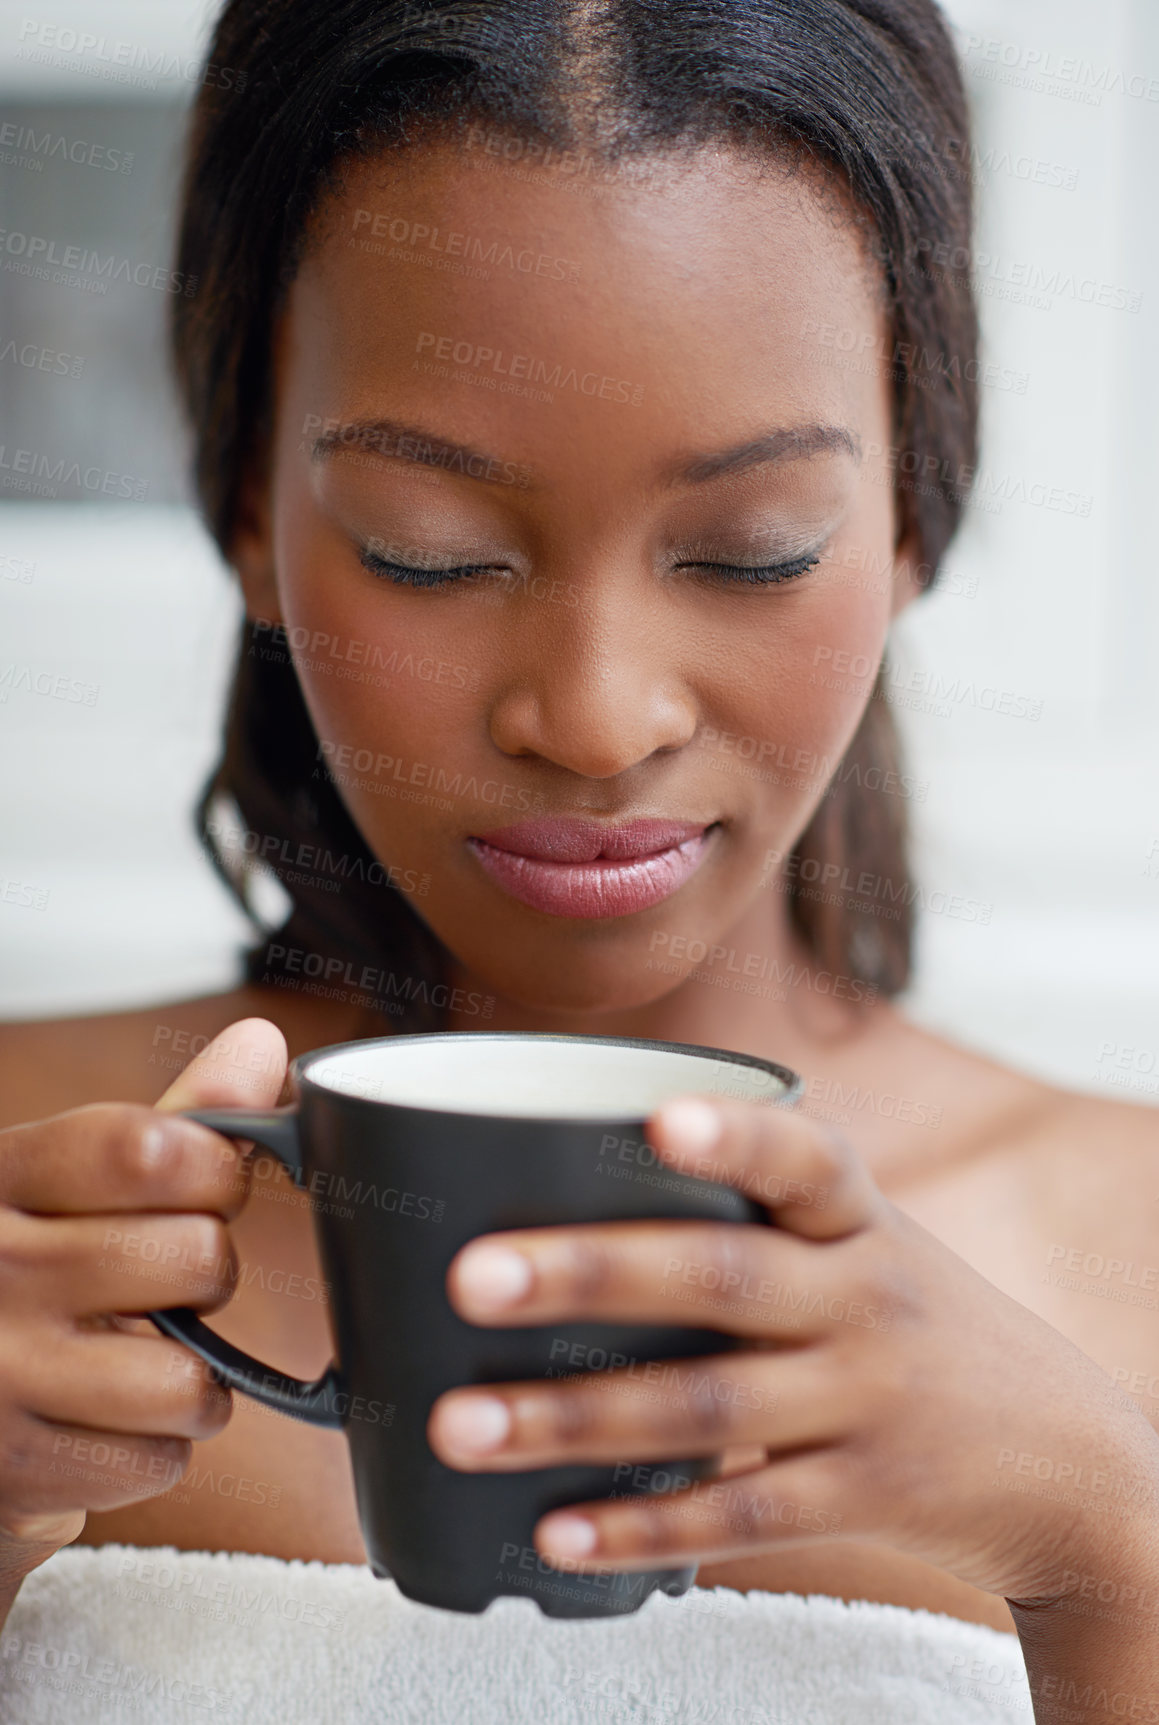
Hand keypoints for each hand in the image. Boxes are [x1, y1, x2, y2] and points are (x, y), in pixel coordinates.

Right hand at [0, 1018, 284, 1584]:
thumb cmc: (17, 1279)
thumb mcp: (64, 1187)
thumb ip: (170, 1121)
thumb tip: (263, 1043)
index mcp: (0, 1179)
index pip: (147, 1150)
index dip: (216, 1167)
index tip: (212, 1182)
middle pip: (194, 1259)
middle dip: (205, 1274)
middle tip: (157, 1284)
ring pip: (189, 1377)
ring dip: (190, 1378)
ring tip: (136, 1358)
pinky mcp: (15, 1471)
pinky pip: (161, 1457)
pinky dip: (152, 1448)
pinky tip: (102, 1422)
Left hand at [428, 1095, 1158, 1603]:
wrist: (1066, 1458)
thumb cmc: (911, 1324)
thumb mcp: (865, 1248)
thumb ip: (751, 1220)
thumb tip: (560, 1201)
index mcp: (857, 1218)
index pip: (802, 1155)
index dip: (732, 1135)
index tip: (656, 1121)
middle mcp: (864, 1297)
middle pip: (719, 1275)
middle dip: (590, 1273)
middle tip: (472, 1277)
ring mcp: (867, 1400)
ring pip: (707, 1406)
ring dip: (574, 1418)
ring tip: (460, 1424)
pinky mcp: (866, 1497)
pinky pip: (745, 1518)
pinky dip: (644, 1528)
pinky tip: (556, 1532)